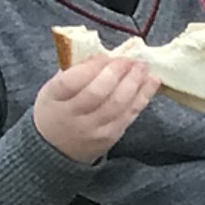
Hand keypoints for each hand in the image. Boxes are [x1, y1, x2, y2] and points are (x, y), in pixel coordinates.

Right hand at [33, 50, 157, 163]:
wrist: (56, 148)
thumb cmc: (56, 111)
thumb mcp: (53, 90)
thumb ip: (74, 72)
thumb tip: (101, 56)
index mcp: (53, 99)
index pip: (73, 81)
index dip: (93, 66)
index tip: (106, 56)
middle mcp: (73, 117)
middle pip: (98, 93)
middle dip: (118, 72)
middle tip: (130, 60)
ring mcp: (93, 129)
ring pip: (118, 104)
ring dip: (135, 82)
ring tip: (143, 67)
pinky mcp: (111, 137)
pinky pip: (130, 115)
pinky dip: (143, 96)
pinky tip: (151, 82)